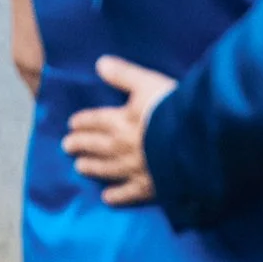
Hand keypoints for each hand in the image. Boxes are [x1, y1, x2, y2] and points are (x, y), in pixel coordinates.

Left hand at [63, 56, 177, 205]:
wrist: (195, 143)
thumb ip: (125, 75)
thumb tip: (100, 63)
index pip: (95, 120)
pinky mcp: (148, 186)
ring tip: (79, 168)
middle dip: (80, 144)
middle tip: (67, 146)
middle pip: (95, 145)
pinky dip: (117, 195)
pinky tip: (108, 198)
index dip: (83, 121)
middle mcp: (120, 146)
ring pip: (106, 168)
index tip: (72, 123)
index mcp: (120, 120)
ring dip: (92, 167)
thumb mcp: (149, 83)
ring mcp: (133, 168)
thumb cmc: (174, 110)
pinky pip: (128, 193)